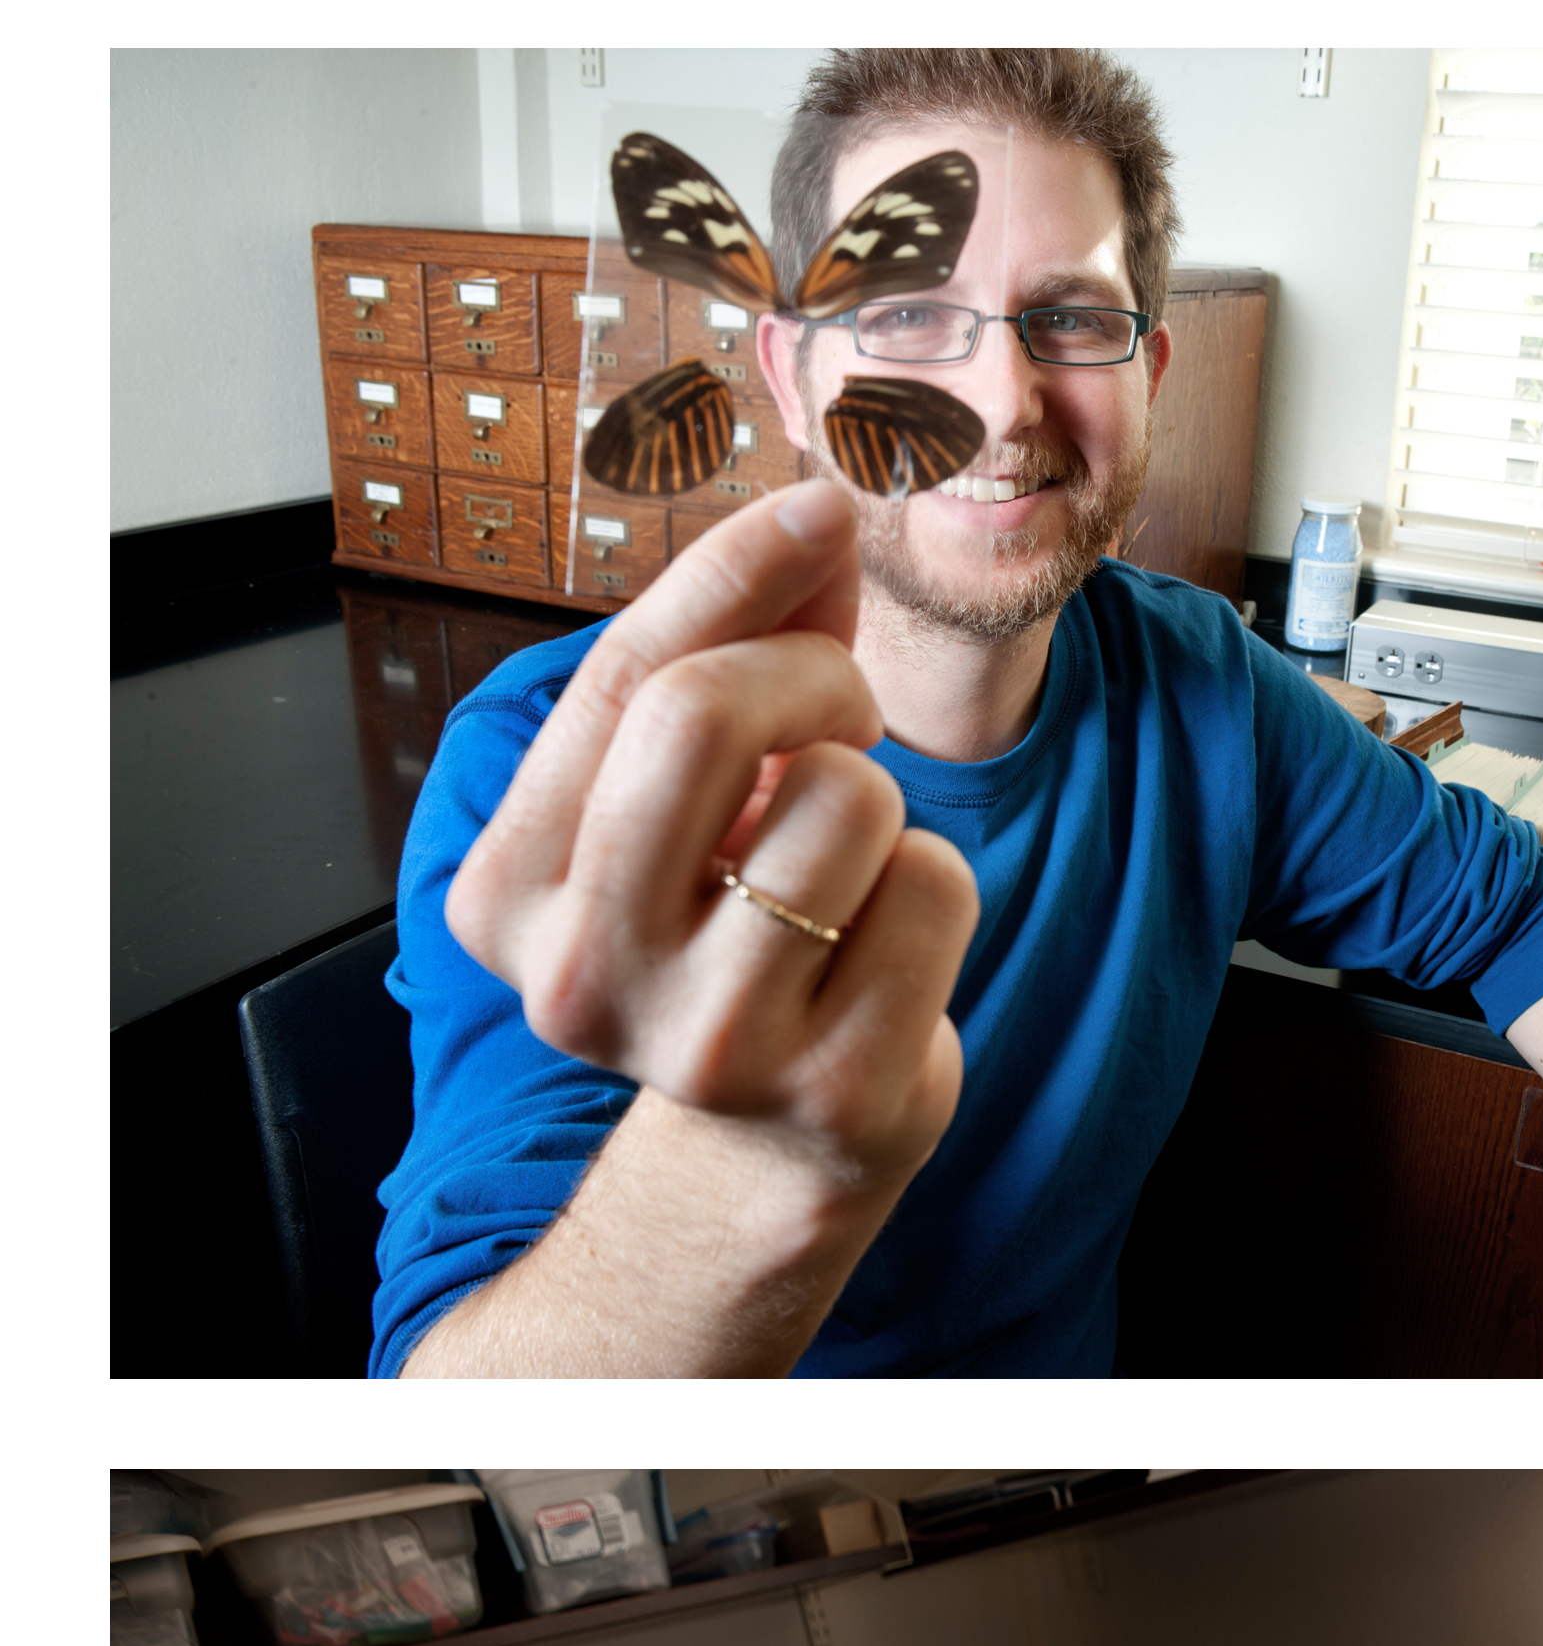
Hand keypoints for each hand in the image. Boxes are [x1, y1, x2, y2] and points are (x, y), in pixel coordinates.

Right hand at [444, 479, 977, 1204]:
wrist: (776, 1139)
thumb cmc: (725, 927)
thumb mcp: (692, 795)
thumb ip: (736, 651)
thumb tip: (816, 514)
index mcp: (505, 896)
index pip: (621, 680)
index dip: (733, 569)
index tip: (818, 507)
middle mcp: (582, 979)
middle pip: (702, 715)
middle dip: (809, 675)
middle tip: (844, 716)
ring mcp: (707, 1047)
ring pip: (845, 796)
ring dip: (877, 799)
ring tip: (843, 868)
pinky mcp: (834, 1087)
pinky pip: (934, 885)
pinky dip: (933, 888)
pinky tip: (881, 949)